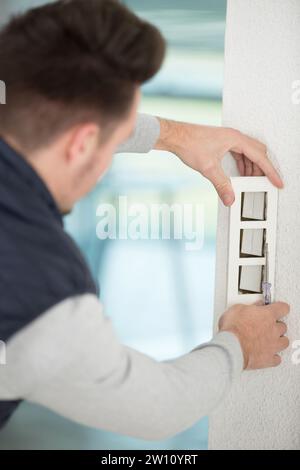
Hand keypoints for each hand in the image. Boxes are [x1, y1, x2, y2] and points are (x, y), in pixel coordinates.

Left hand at [155, 119, 282, 205]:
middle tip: (266, 182)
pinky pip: (239, 152)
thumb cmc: (189, 144)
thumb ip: (222, 185)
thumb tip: (230, 198)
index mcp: (235, 139)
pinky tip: (239, 173)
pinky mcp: (222, 141)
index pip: (260, 157)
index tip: (277, 181)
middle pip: (257, 152)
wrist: (175, 136)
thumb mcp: (208, 168)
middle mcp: (234, 136)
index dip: (270, 171)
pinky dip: (242, 163)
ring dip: (252, 167)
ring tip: (251, 180)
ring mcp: (228, 138)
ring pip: (248, 152)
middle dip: (262, 169)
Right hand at [218, 302, 289, 369]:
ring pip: (284, 342)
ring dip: (279, 341)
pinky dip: (273, 357)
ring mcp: (273, 345)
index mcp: (267, 315)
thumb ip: (249, 307)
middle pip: (283, 326)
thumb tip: (254, 305)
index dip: (280, 308)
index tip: (277, 309)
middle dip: (276, 326)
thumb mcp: (237, 309)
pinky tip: (267, 354)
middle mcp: (273, 330)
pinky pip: (277, 359)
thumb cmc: (233, 329)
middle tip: (267, 325)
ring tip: (271, 340)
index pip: (283, 308)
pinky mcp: (268, 359)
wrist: (230, 347)